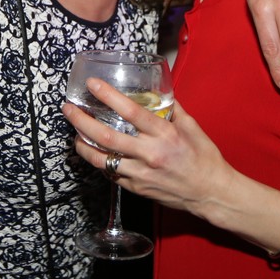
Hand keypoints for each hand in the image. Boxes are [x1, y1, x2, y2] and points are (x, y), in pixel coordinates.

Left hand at [64, 79, 229, 215]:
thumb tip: (158, 91)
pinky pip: (110, 173)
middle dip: (82, 121)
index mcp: (165, 134)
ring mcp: (140, 174)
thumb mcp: (192, 127)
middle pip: (107, 136)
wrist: (210, 193)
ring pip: (102, 158)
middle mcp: (150, 154)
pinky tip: (93, 152)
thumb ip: (172, 108)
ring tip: (74, 133)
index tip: (93, 85)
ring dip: (83, 144)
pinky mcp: (136, 188)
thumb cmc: (203, 158)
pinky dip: (99, 161)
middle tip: (69, 109)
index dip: (109, 96)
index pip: (131, 111)